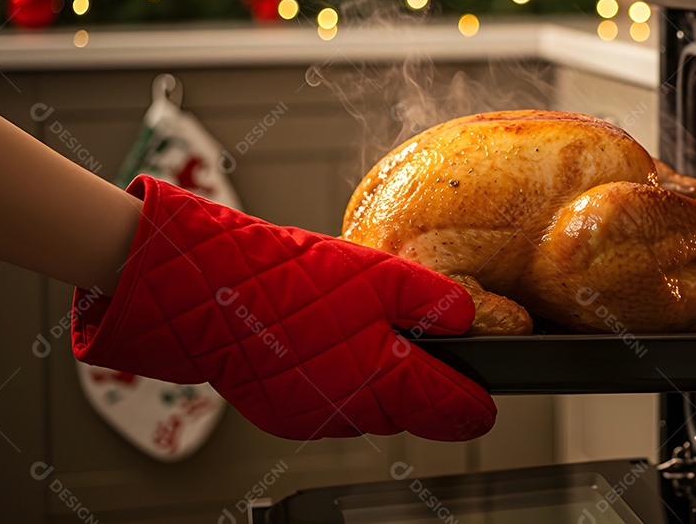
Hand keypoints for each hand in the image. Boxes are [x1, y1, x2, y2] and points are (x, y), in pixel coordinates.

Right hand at [71, 175, 494, 440]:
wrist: (209, 294)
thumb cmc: (289, 284)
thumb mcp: (379, 275)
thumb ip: (432, 300)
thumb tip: (468, 317)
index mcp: (386, 382)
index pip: (452, 412)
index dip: (475, 406)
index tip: (486, 405)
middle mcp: (353, 412)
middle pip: (411, 412)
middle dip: (423, 385)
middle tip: (418, 346)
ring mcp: (315, 420)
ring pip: (370, 409)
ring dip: (379, 382)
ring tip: (365, 334)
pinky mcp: (285, 416)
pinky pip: (332, 405)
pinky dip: (341, 382)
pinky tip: (329, 345)